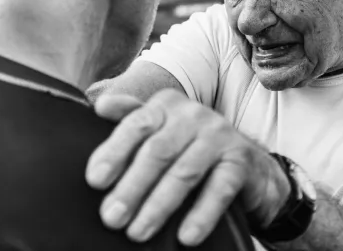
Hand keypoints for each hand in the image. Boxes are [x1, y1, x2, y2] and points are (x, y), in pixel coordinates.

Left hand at [86, 90, 289, 245]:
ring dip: (158, 206)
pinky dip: (202, 214)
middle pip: (157, 152)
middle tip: (111, 218)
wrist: (247, 166)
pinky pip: (220, 189)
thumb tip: (101, 105)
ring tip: (137, 232)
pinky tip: (185, 236)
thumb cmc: (189, 149)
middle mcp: (192, 114)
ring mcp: (219, 135)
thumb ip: (131, 118)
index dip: (114, 152)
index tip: (95, 181)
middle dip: (131, 187)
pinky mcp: (240, 160)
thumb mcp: (161, 130)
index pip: (135, 125)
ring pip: (184, 173)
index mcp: (165, 105)